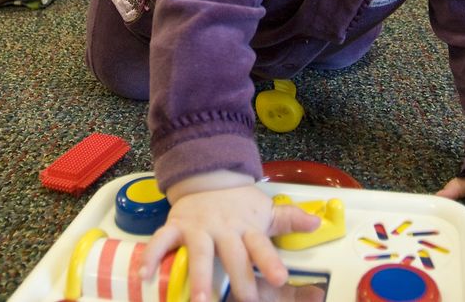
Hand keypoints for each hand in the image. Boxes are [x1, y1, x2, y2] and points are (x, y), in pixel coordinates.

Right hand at [142, 175, 319, 301]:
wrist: (207, 175)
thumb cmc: (239, 203)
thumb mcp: (266, 209)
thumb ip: (289, 218)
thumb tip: (318, 222)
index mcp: (248, 227)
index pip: (261, 245)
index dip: (270, 262)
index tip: (280, 277)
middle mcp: (224, 229)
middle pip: (232, 256)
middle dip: (238, 280)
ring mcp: (198, 228)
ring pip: (199, 254)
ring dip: (199, 277)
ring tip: (201, 301)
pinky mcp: (176, 226)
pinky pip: (162, 241)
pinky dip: (153, 256)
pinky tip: (146, 274)